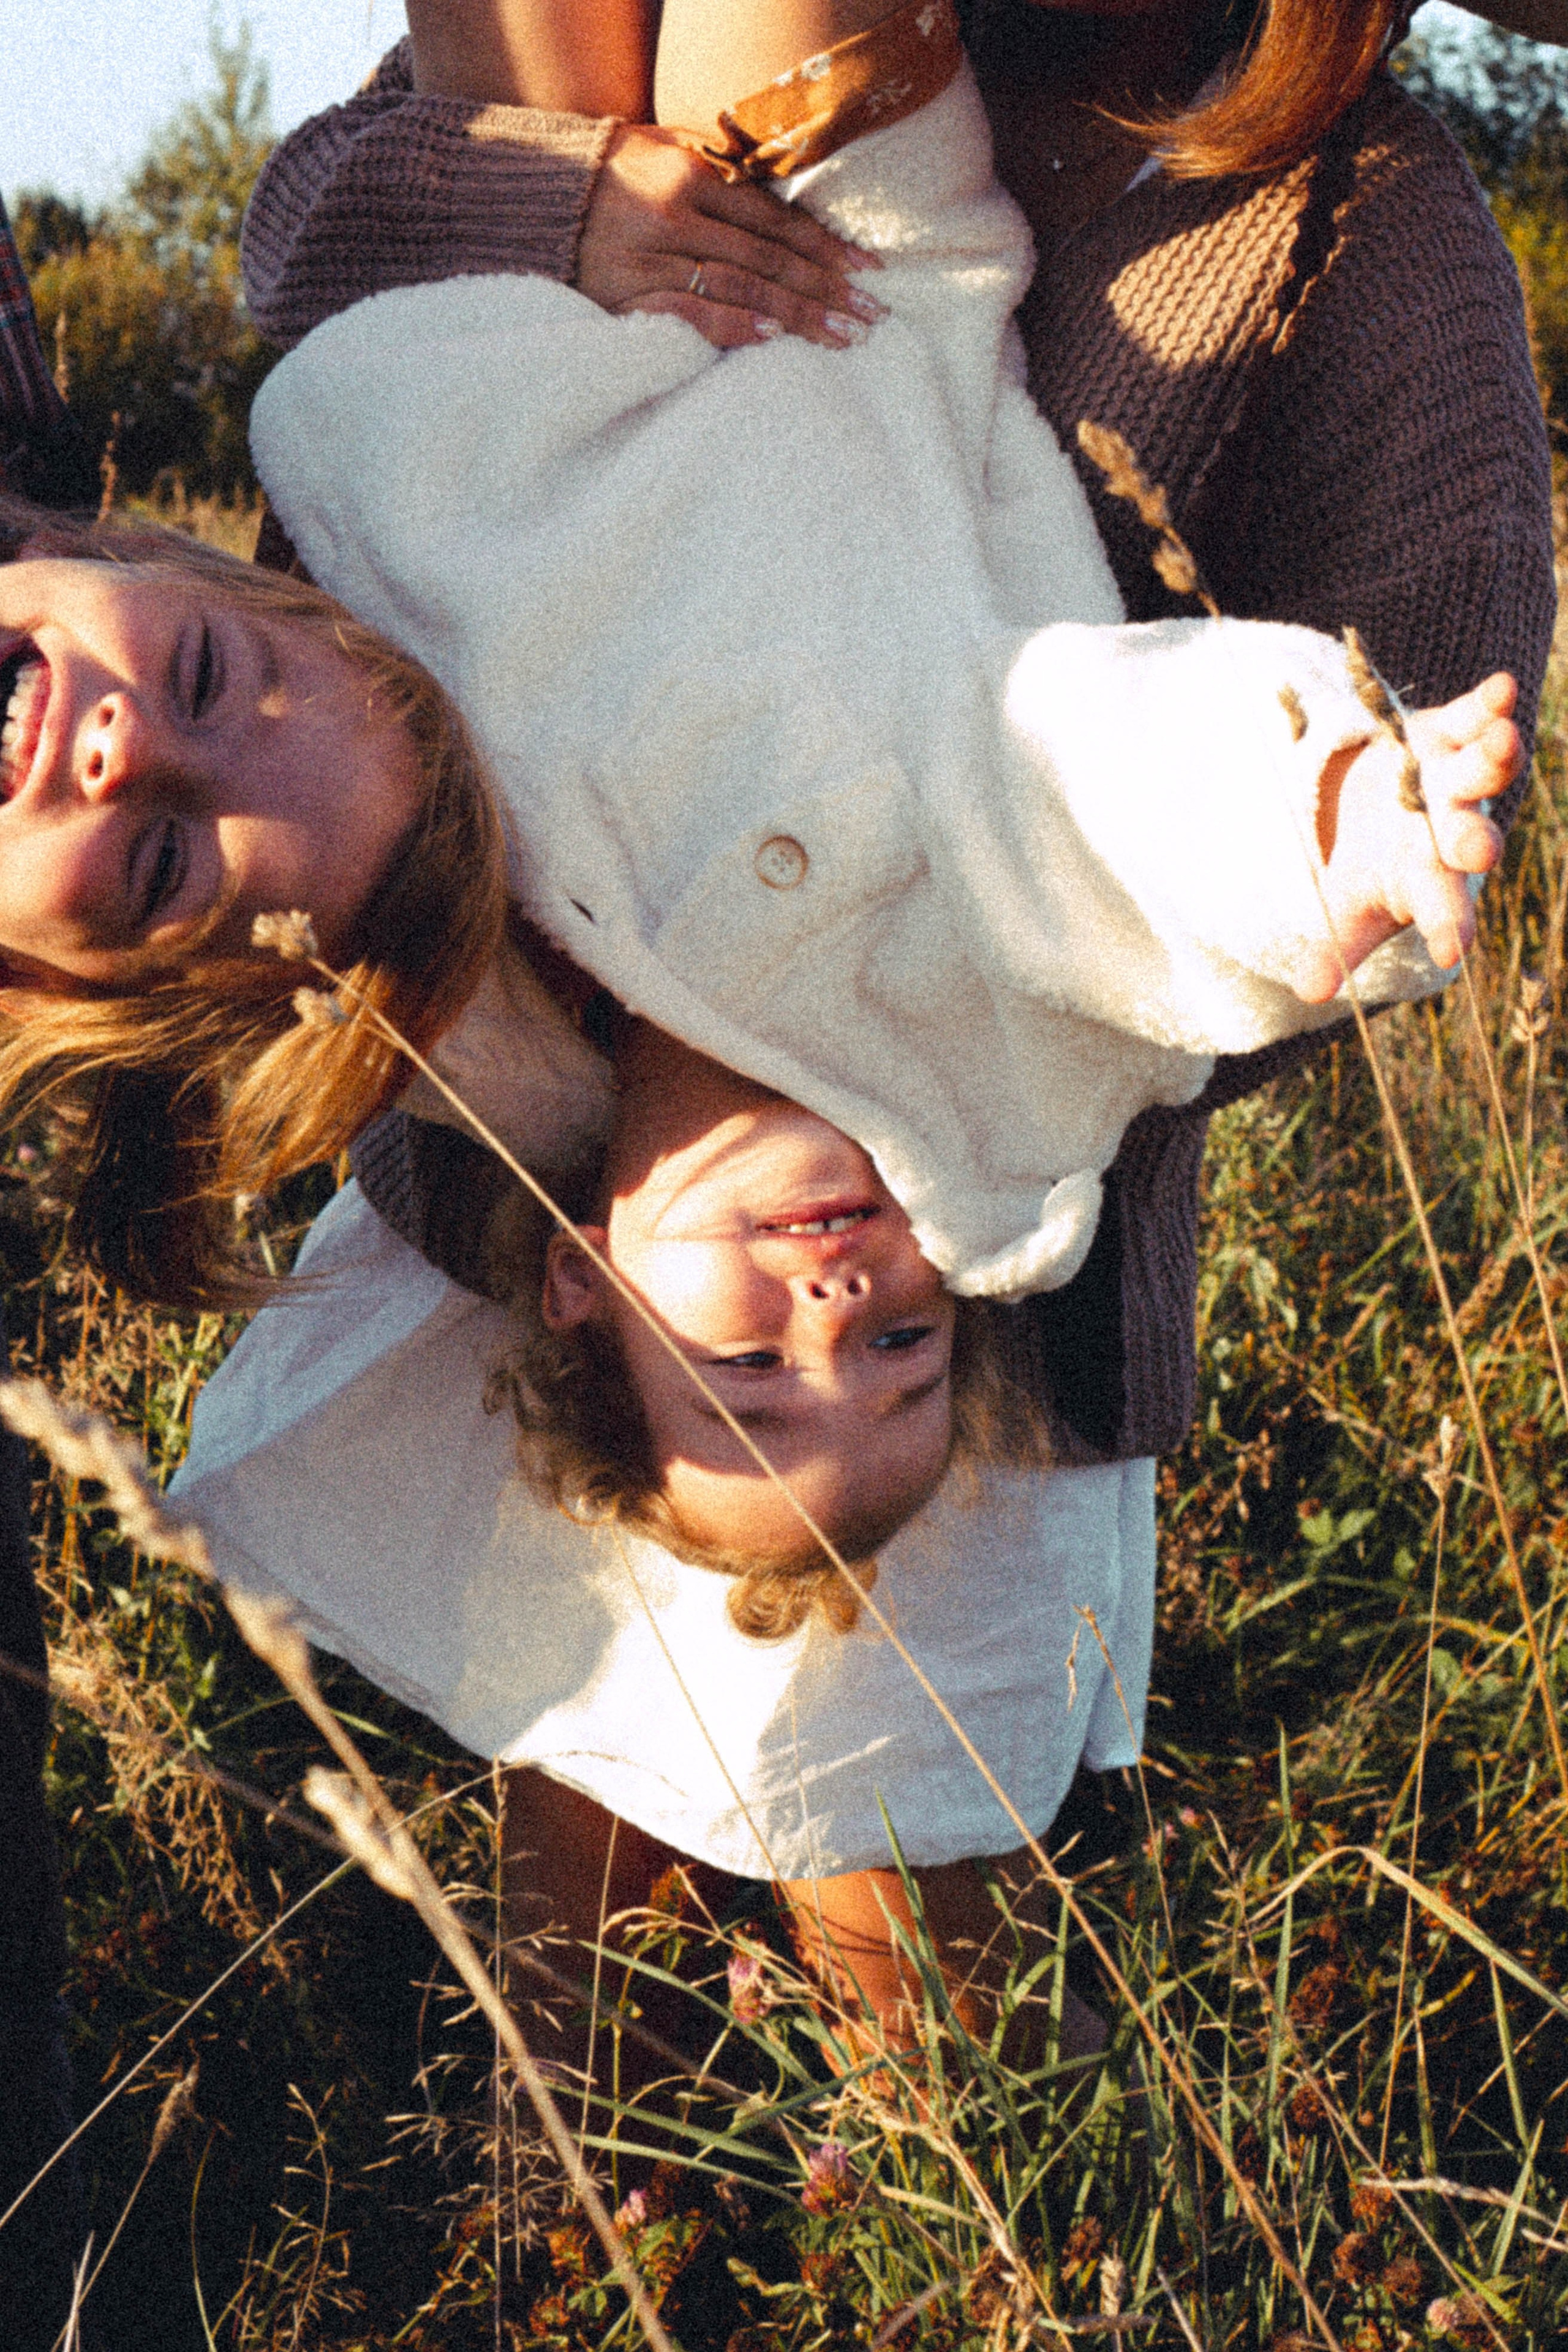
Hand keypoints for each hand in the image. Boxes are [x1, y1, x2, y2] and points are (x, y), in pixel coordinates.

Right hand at [575, 125, 884, 349]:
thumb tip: (782, 199)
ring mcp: (651, 261)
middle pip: (767, 260)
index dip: (825, 245)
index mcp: (692, 177)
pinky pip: (689, 317)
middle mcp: (676, 217)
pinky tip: (772, 340)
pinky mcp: (626, 299)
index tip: (867, 268)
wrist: (533, 198)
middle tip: (870, 315)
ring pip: (739, 290)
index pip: (774, 219)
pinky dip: (732, 328)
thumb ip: (721, 171)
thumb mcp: (667, 149)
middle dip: (824, 288)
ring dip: (796, 315)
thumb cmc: (612, 172)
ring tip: (841, 336)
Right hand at [1300, 671, 1519, 999]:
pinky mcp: (1451, 732)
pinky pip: (1475, 715)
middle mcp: (1450, 829)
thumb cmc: (1372, 863)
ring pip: (1481, 771)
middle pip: (1467, 837)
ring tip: (1504, 743)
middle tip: (1480, 853)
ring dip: (1495, 758)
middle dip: (1473, 841)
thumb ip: (1337, 946)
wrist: (1381, 801)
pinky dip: (1489, 703)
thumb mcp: (1346, 904)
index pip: (1439, 905)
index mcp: (1425, 878)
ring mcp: (1455, 778)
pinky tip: (1504, 688)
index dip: (1447, 923)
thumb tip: (1308, 994)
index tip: (1452, 950)